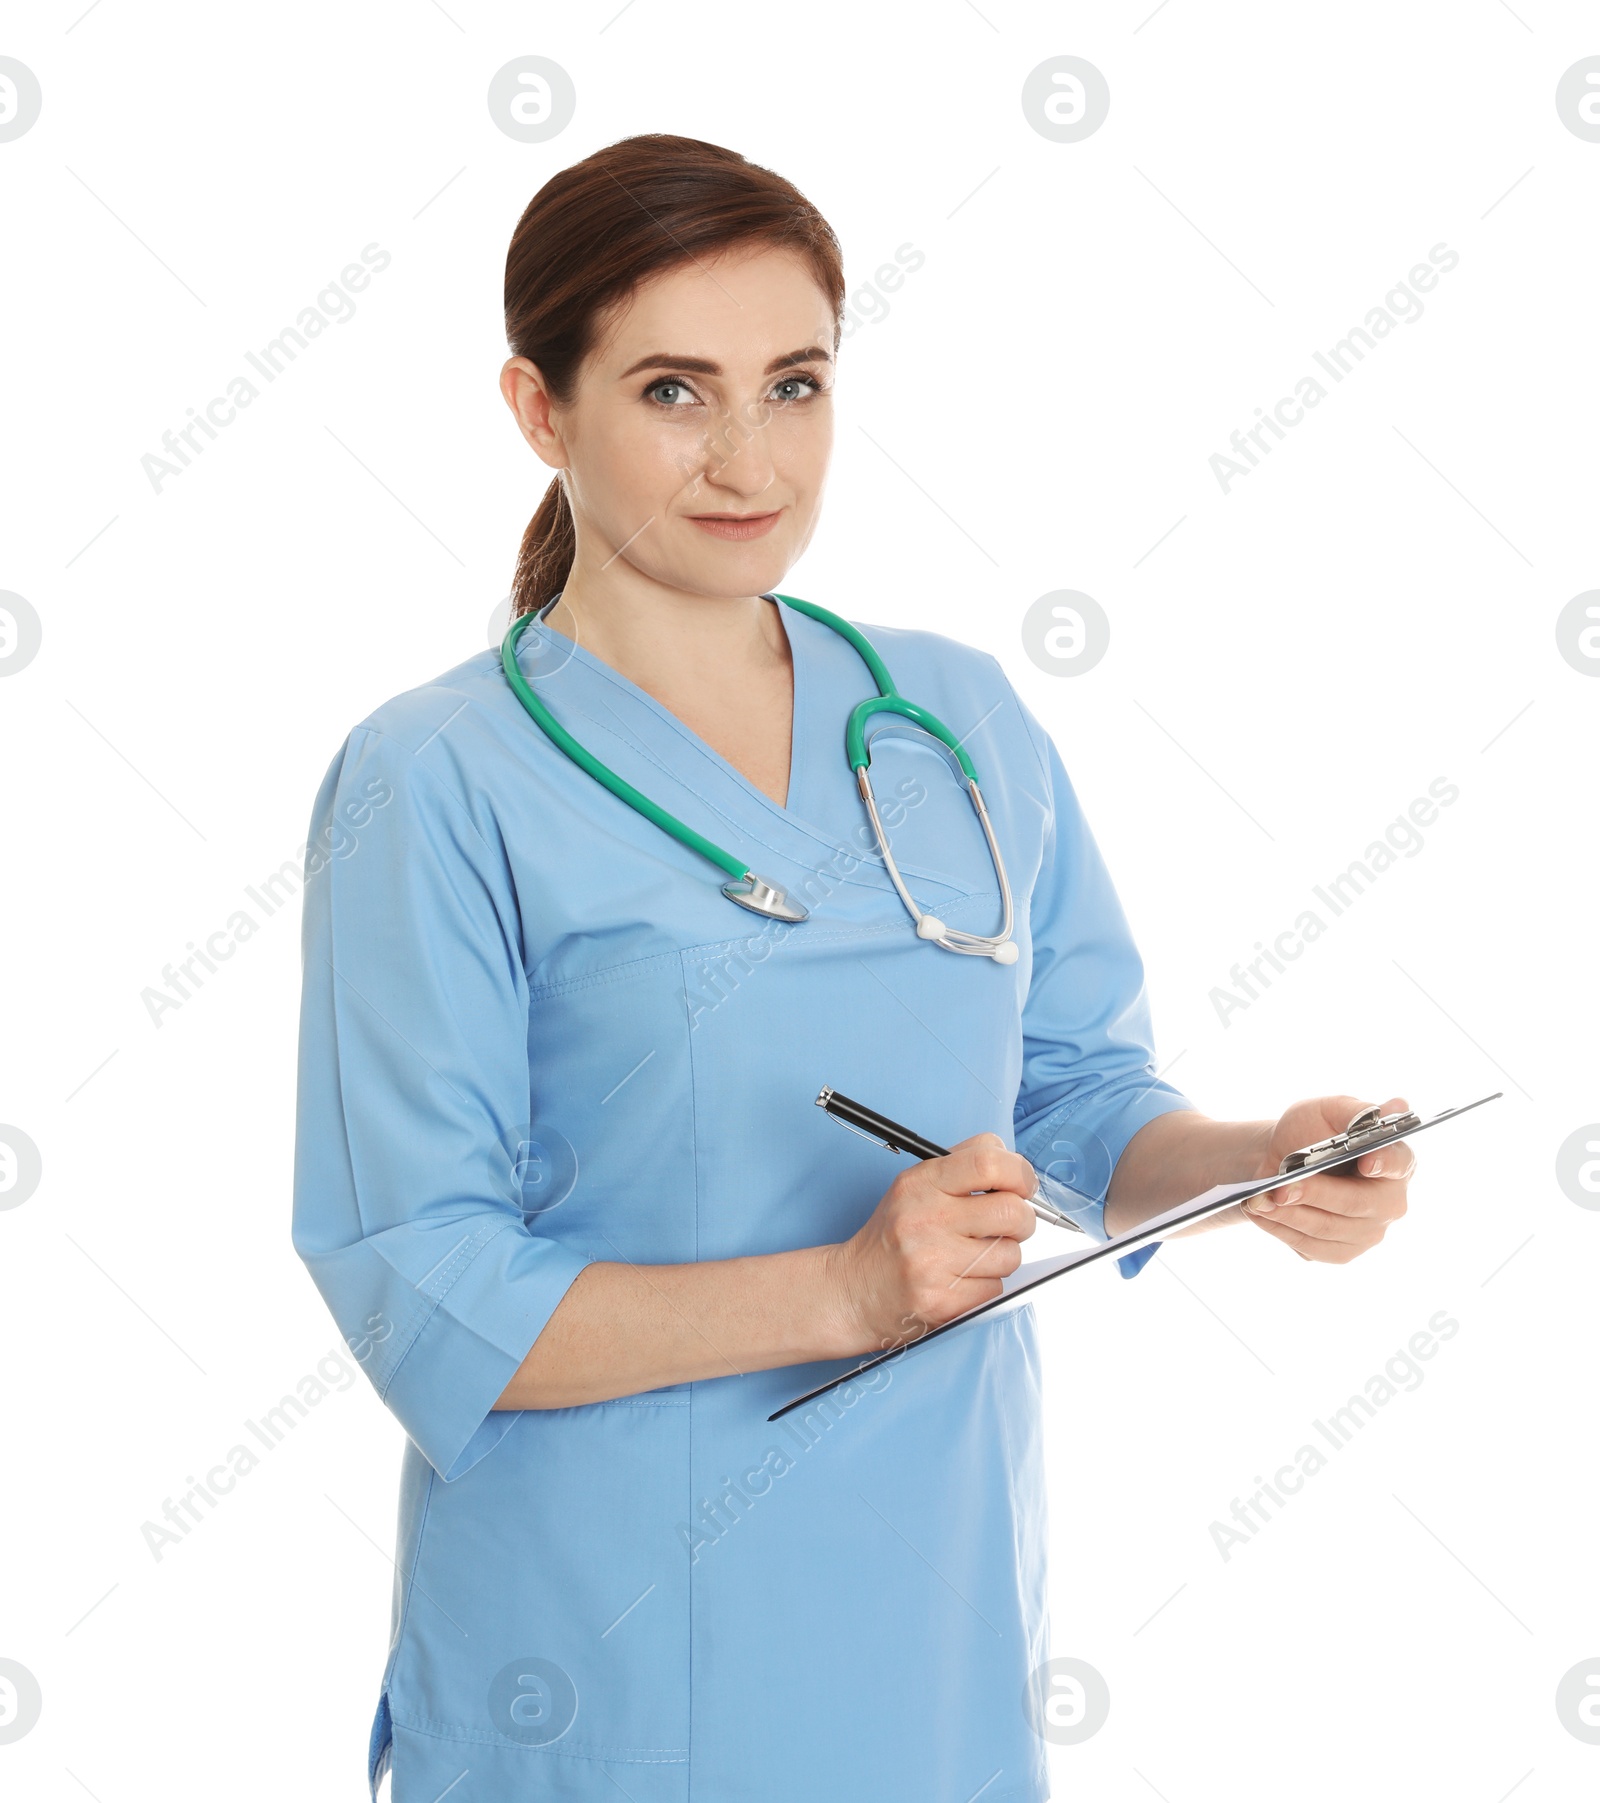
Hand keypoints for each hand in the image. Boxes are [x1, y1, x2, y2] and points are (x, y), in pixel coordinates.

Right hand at [825, 1133, 1037, 1352]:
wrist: (853, 1290)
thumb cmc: (892, 1237)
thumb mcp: (914, 1188)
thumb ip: (961, 1171)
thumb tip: (1017, 1173)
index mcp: (920, 1184)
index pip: (988, 1161)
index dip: (1019, 1172)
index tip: (1023, 1186)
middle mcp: (926, 1219)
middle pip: (1011, 1211)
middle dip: (1022, 1220)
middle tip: (1009, 1226)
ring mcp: (933, 1263)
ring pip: (1010, 1254)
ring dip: (1002, 1257)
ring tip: (975, 1257)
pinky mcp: (942, 1301)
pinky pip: (996, 1288)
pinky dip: (986, 1285)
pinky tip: (960, 1281)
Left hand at [1240, 1095, 1415, 1263]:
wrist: (1283, 1159)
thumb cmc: (1312, 1130)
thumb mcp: (1328, 1110)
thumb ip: (1355, 1110)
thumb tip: (1397, 1105)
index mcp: (1396, 1162)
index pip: (1399, 1163)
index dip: (1384, 1163)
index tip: (1366, 1162)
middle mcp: (1389, 1202)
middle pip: (1356, 1203)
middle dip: (1315, 1194)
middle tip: (1280, 1189)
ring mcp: (1368, 1232)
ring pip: (1327, 1228)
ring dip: (1288, 1214)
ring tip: (1257, 1199)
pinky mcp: (1342, 1251)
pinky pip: (1311, 1247)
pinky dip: (1281, 1229)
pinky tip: (1259, 1213)